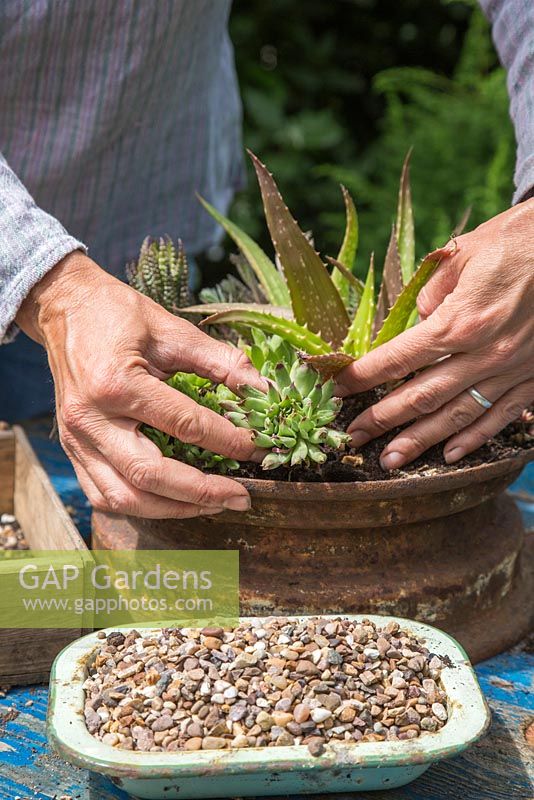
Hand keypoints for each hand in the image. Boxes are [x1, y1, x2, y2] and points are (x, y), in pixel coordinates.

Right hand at [17, 252, 264, 516]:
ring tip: (213, 504)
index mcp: (117, 383)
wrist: (66, 308)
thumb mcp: (173, 329)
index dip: (227, 441)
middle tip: (241, 497)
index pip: (184, 425)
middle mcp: (92, 419)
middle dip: (202, 491)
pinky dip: (141, 506)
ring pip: (124, 496)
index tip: (258, 450)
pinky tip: (172, 502)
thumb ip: (220, 361)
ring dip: (173, 508)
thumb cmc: (120, 315)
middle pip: (149, 475)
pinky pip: (103, 495)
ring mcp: (77, 440)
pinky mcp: (73, 450)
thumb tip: (263, 390)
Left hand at [337, 199, 533, 469]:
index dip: (363, 377)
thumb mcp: (465, 252)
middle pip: (422, 396)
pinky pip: (502, 417)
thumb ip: (433, 293)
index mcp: (459, 321)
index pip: (398, 358)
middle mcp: (484, 354)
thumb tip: (418, 320)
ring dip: (420, 441)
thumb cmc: (518, 241)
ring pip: (457, 415)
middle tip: (351, 437)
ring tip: (390, 460)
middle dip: (382, 419)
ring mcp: (511, 371)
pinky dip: (475, 438)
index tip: (338, 390)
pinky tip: (451, 454)